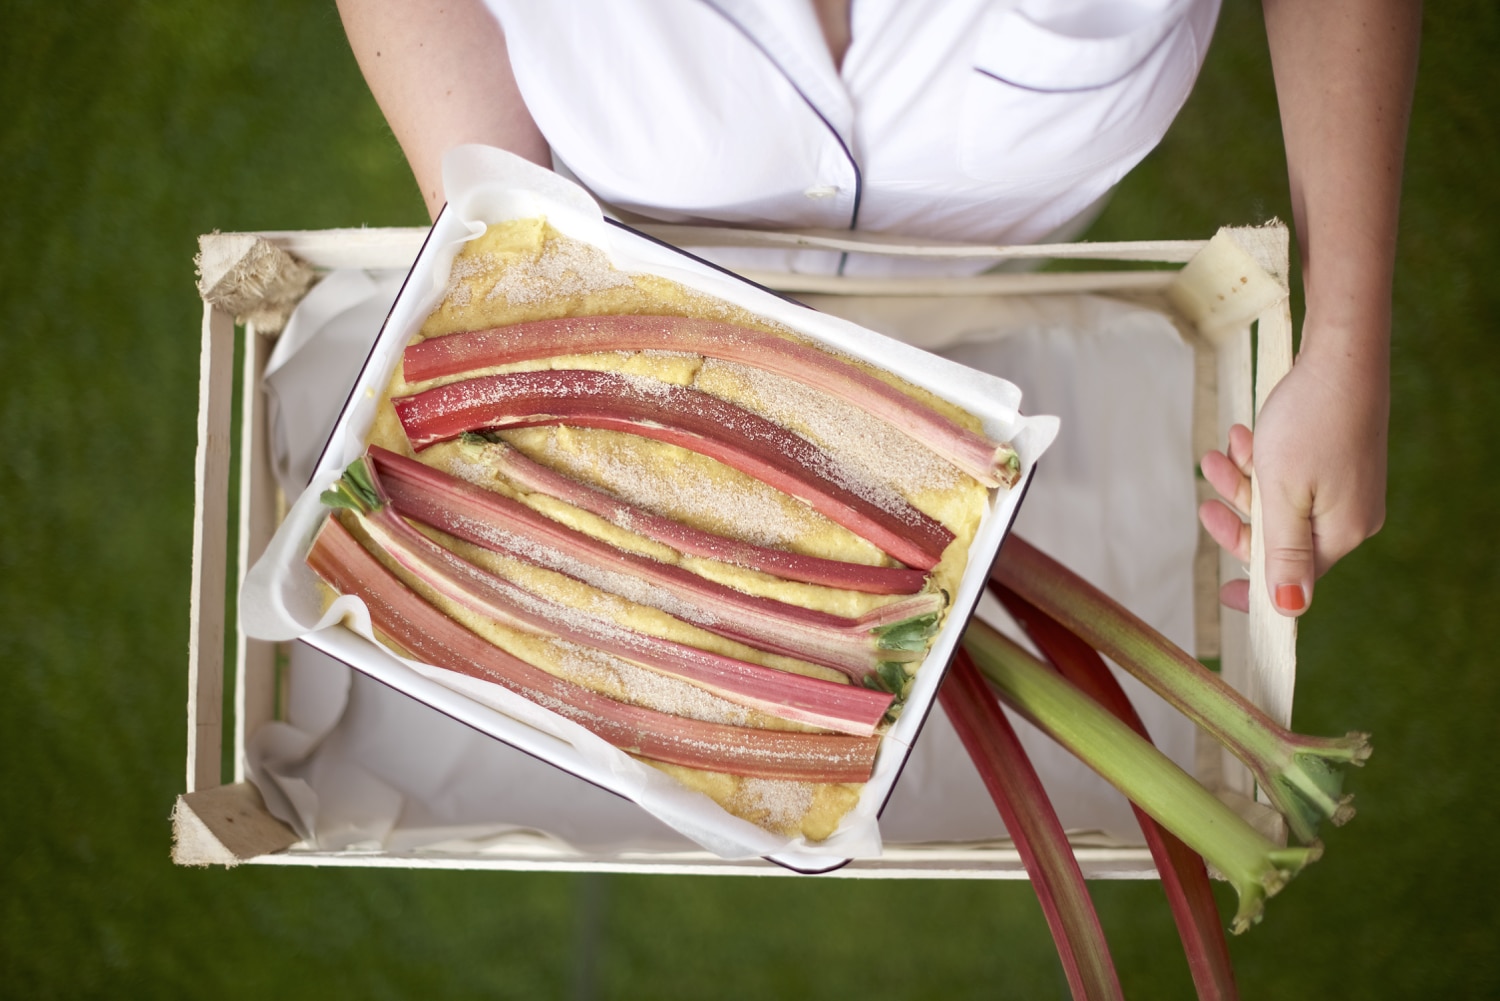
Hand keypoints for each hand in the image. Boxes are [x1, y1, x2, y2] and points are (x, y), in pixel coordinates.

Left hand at [1198, 334, 1388, 614]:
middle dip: (1237, 515)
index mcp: (1342, 533)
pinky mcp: (1335, 459)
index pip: (1295, 580)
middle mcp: (1350, 515)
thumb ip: (1283, 554)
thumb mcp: (1283, 496)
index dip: (1256, 586)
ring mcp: (1344, 486)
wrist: (1339, 355)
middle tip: (1205, 499)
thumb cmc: (1310, 424)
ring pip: (1276, 501)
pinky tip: (1243, 436)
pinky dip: (1260, 460)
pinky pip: (1288, 475)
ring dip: (1241, 481)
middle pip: (1278, 538)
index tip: (1223, 592)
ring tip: (1217, 456)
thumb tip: (1289, 608)